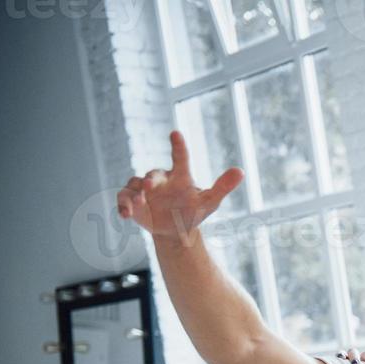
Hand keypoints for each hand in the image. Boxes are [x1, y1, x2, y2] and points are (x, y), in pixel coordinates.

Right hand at [116, 131, 242, 241]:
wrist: (175, 229)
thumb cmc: (193, 211)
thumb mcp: (209, 201)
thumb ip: (223, 186)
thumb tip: (241, 171)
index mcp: (179, 176)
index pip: (180, 158)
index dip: (178, 146)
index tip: (176, 133)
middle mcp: (160, 179)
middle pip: (152, 174)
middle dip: (149, 179)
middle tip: (148, 184)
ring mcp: (142, 189)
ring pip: (134, 186)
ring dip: (134, 194)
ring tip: (139, 203)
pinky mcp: (131, 201)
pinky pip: (123, 200)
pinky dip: (123, 206)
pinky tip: (124, 215)